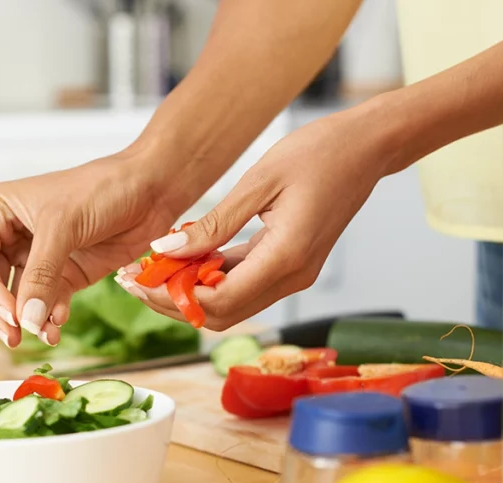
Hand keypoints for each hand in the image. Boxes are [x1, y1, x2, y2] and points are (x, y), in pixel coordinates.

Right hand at [0, 150, 177, 347]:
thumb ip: (41, 274)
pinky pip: (48, 302)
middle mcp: (11, 234)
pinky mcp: (64, 273)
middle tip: (16, 338)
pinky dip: (52, 316)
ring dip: (30, 320)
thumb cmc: (102, 187)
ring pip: (20, 299)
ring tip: (46, 334)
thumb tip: (26, 319)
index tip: (9, 315)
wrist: (150, 189)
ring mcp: (38, 256)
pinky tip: (59, 322)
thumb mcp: (64, 226)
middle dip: (4, 312)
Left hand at [116, 108, 392, 329]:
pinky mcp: (292, 266)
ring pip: (231, 306)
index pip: (218, 302)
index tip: (138, 279)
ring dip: (190, 294)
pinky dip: (211, 280)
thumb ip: (212, 224)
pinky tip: (184, 261)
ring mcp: (295, 276)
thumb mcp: (257, 182)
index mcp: (285, 258)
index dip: (172, 298)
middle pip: (220, 315)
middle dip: (173, 304)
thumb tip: (166, 251)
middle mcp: (292, 277)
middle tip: (135, 280)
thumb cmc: (319, 152)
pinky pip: (244, 286)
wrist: (367, 147)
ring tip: (152, 270)